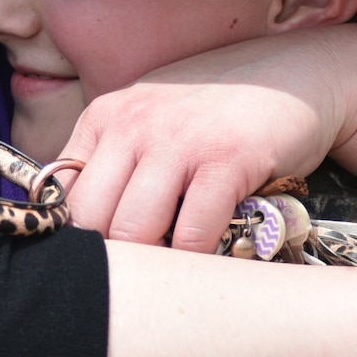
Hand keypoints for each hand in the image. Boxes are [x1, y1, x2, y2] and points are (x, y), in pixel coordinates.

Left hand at [61, 29, 353, 252]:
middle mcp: (133, 124)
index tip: (94, 263)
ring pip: (133, 231)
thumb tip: (73, 227)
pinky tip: (206, 262)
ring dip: (149, 265)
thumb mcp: (151, 118)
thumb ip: (112, 161)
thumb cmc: (217, 109)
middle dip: (108, 260)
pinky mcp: (227, 159)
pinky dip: (195, 261)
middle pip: (89, 220)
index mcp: (105, 116)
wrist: (296, 74)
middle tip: (134, 281)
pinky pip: (192, 234)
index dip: (73, 239)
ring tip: (167, 277)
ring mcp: (179, 140)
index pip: (60, 194)